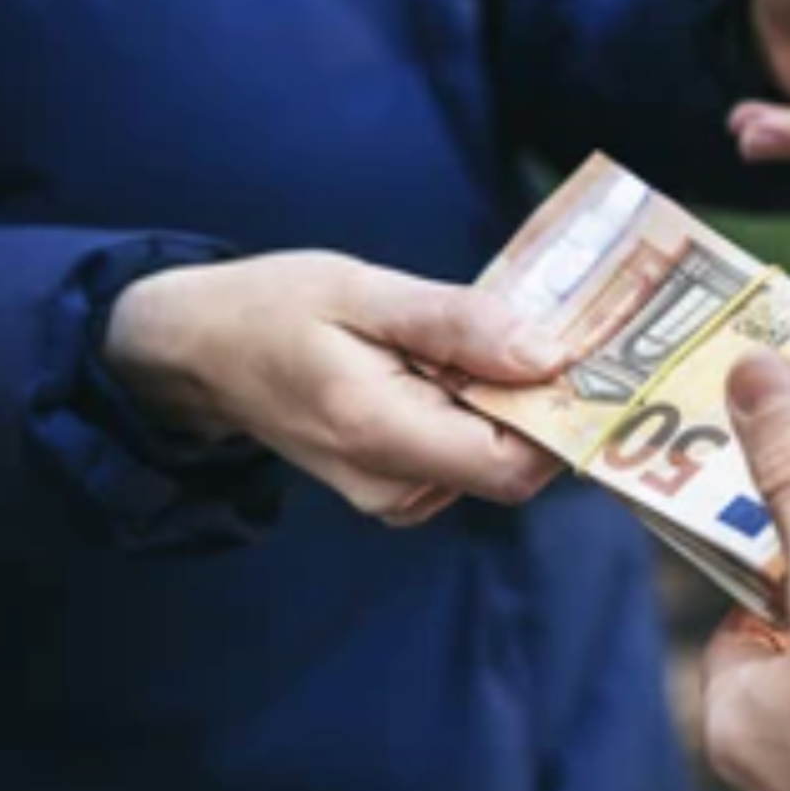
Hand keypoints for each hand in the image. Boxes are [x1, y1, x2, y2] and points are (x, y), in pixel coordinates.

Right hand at [103, 252, 565, 525]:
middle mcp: (395, 487)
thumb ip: (460, 325)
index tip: (588, 356)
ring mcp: (397, 496)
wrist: (202, 352)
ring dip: (504, 399)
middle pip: (515, 461)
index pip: (516, 464)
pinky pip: (468, 453)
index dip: (564, 417)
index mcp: (382, 436)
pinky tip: (447, 364)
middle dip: (539, 398)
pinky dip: (477, 409)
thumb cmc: (276, 309)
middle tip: (538, 325)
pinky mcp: (400, 487)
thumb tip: (552, 355)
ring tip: (469, 337)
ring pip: (494, 455)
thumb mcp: (366, 293)